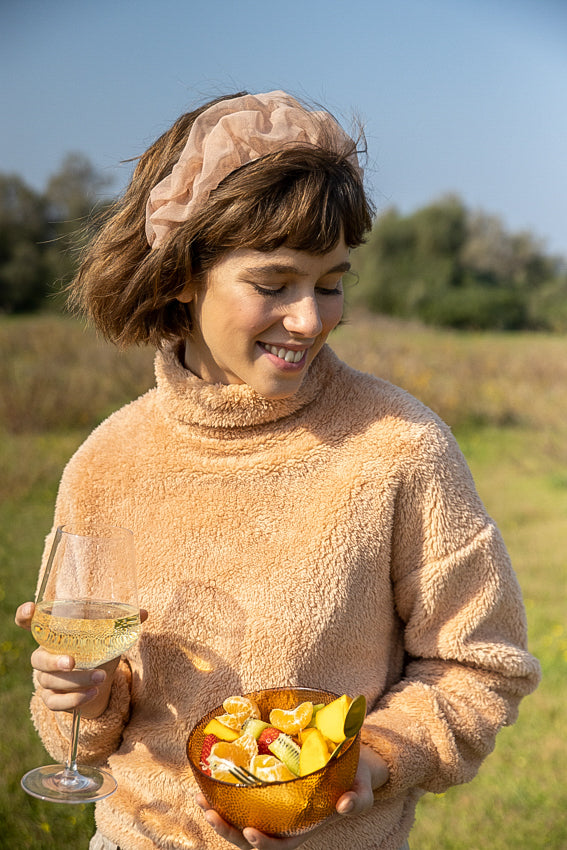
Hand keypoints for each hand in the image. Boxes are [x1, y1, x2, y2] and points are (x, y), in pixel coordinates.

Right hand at [15, 601, 147, 718]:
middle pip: (38, 659)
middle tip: (72, 661)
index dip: (25, 615)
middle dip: (54, 661)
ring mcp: (45, 679)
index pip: (30, 622)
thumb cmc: (99, 651)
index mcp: (53, 635)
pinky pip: (56, 702)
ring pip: (50, 682)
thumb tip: (143, 612)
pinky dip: (75, 699)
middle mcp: (43, 656)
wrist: (99, 681)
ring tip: (101, 678)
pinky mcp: (51, 699)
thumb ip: (123, 623)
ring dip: (76, 681)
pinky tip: (93, 693)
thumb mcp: (109, 637)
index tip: (31, 608)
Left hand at [195, 744, 388, 848]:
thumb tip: (345, 805)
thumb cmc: (355, 780)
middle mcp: (284, 823)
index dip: (264, 845)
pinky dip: (224, 794)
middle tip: (210, 812)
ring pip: (240, 821)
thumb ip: (358, 798)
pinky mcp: (266, 792)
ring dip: (219, 814)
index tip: (250, 833)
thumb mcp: (362, 788)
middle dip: (227, 830)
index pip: (281, 846)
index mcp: (304, 828)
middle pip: (250, 838)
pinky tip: (209, 779)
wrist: (349, 765)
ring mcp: (273, 809)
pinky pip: (242, 799)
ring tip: (200, 798)